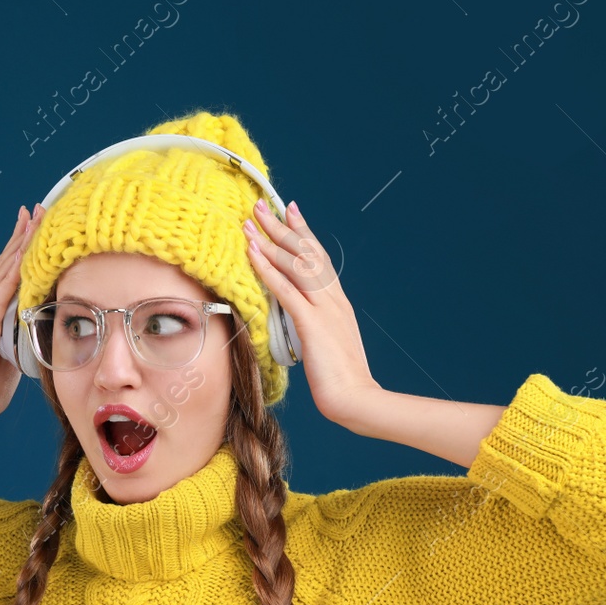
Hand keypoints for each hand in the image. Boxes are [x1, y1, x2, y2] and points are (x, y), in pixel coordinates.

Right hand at [0, 203, 42, 432]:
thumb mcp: (14, 358)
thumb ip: (23, 339)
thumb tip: (40, 326)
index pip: (11, 275)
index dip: (24, 248)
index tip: (39, 224)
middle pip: (6, 265)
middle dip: (22, 235)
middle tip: (37, 208)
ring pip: (3, 274)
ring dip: (17, 246)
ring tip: (30, 220)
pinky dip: (10, 276)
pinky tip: (20, 258)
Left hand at [242, 199, 376, 426]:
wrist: (356, 398)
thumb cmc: (342, 380)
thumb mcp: (328, 344)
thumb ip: (315, 326)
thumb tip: (298, 319)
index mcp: (339, 303)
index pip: (319, 259)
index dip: (303, 233)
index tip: (289, 211)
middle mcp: (333, 299)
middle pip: (306, 253)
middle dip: (282, 227)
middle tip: (261, 206)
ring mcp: (324, 309)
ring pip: (296, 264)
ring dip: (270, 240)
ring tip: (249, 222)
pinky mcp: (312, 324)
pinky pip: (286, 290)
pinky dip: (268, 269)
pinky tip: (253, 253)